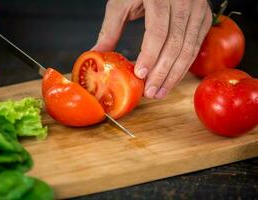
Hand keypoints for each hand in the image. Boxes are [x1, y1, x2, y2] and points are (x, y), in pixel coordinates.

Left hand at [92, 0, 211, 98]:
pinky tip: (172, 78)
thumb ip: (110, 29)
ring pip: (188, 49)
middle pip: (175, 45)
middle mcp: (182, 2)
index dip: (150, 56)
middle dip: (162, 73)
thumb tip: (97, 53)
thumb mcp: (121, 3)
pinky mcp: (203, 17)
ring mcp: (196, 10)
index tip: (140, 75)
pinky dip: (184, 65)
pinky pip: (195, 46)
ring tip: (160, 92)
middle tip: (150, 92)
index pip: (158, 32)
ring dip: (174, 75)